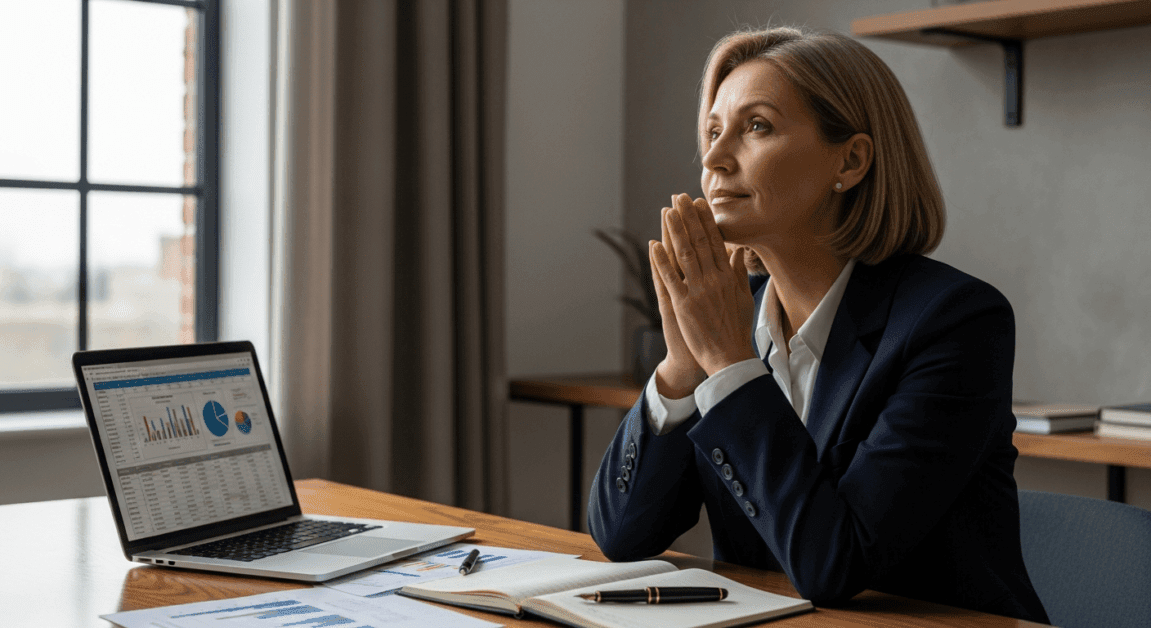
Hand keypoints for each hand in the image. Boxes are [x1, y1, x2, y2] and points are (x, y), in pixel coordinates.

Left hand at [652, 194, 755, 375]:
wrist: (729, 357)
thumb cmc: (736, 330)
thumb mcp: (743, 298)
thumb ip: (738, 273)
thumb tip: (736, 251)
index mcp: (728, 277)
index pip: (716, 242)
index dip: (706, 221)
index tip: (699, 203)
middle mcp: (714, 280)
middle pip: (700, 242)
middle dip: (689, 218)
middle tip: (680, 197)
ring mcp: (698, 291)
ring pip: (685, 255)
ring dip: (675, 231)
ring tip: (667, 211)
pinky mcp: (683, 305)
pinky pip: (670, 279)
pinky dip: (661, 261)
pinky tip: (654, 244)